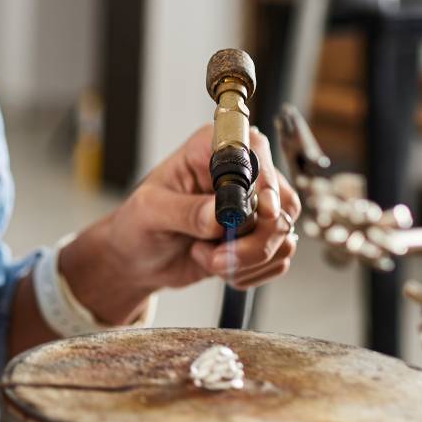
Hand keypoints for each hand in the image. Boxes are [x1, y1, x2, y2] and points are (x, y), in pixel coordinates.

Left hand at [60, 124, 301, 321]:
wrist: (138, 259)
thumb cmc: (138, 224)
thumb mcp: (150, 212)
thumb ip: (184, 211)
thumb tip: (218, 213)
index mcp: (211, 149)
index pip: (255, 151)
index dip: (264, 181)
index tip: (262, 212)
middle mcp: (241, 172)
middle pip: (280, 201)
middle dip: (254, 240)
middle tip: (217, 257)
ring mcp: (256, 206)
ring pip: (282, 235)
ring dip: (247, 260)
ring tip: (207, 258)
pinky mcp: (261, 236)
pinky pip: (279, 259)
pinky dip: (250, 272)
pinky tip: (220, 267)